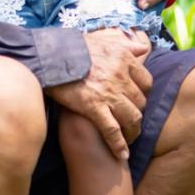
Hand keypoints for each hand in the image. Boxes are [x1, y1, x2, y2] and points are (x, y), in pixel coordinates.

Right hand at [46, 28, 152, 160]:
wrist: (48, 55)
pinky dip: (118, 144)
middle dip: (137, 113)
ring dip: (133, 131)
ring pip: (132, 118)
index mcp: (123, 59)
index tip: (135, 99)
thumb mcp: (101, 40)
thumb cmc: (72, 47)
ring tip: (129, 138)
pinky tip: (122, 154)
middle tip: (131, 121)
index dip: (142, 93)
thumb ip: (125, 45)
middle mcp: (120, 77)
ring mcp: (108, 93)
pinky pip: (112, 130)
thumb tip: (143, 48)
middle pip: (140, 102)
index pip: (146, 82)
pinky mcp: (93, 107)